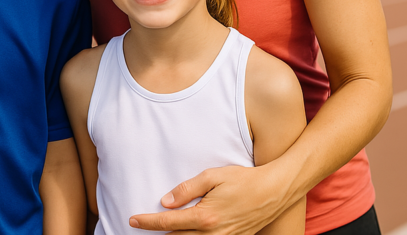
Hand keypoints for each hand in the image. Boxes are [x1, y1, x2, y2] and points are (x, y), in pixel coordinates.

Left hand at [129, 165, 285, 233]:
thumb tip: (165, 202)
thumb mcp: (213, 176)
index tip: (132, 220)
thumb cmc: (243, 180)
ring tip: (158, 234)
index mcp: (206, 216)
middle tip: (138, 229)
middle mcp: (213, 233)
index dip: (148, 222)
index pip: (168, 222)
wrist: (274, 192)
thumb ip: (187, 189)